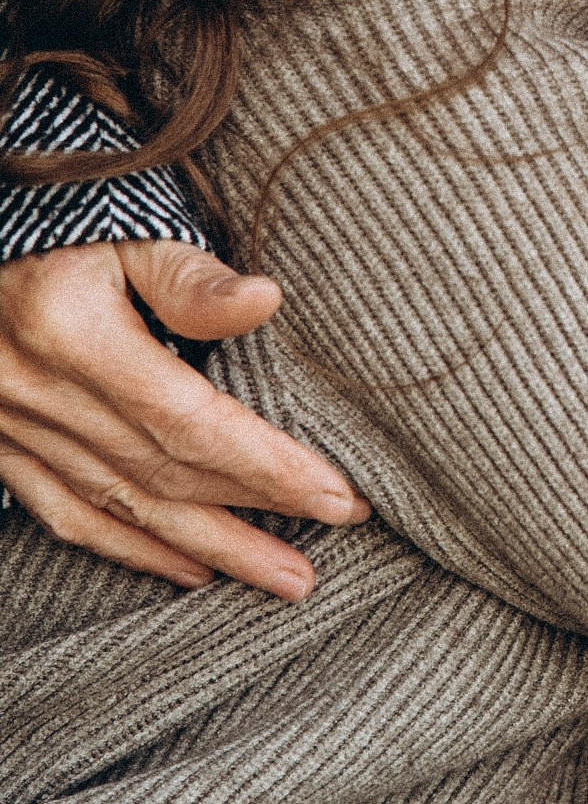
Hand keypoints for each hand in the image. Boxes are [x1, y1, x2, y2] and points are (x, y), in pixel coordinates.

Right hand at [0, 238, 365, 594]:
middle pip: (166, 474)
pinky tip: (188, 568)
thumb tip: (267, 300)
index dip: (267, 465)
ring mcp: (10, 427)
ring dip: (209, 546)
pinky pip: (65, 513)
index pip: (190, 423)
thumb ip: (191, 276)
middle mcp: (37, 393)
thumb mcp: (124, 229)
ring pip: (122, 507)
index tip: (336, 492)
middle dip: (258, 509)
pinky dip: (130, 548)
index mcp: (73, 334)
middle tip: (339, 528)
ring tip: (283, 574)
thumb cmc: (57, 229)